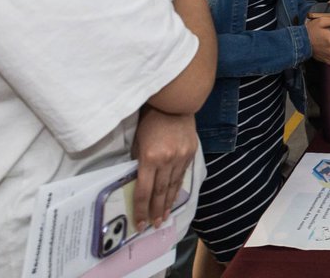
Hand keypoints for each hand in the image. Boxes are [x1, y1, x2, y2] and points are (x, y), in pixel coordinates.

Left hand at [132, 106, 198, 229]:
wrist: (175, 103)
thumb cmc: (150, 120)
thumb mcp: (138, 141)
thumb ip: (139, 162)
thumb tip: (138, 181)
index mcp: (150, 157)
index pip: (144, 190)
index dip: (141, 209)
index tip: (140, 223)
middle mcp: (167, 160)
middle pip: (160, 192)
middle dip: (155, 211)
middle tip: (153, 225)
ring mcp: (181, 157)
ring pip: (173, 187)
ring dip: (167, 204)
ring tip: (163, 218)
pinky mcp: (191, 154)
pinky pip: (182, 176)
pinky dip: (176, 189)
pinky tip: (172, 199)